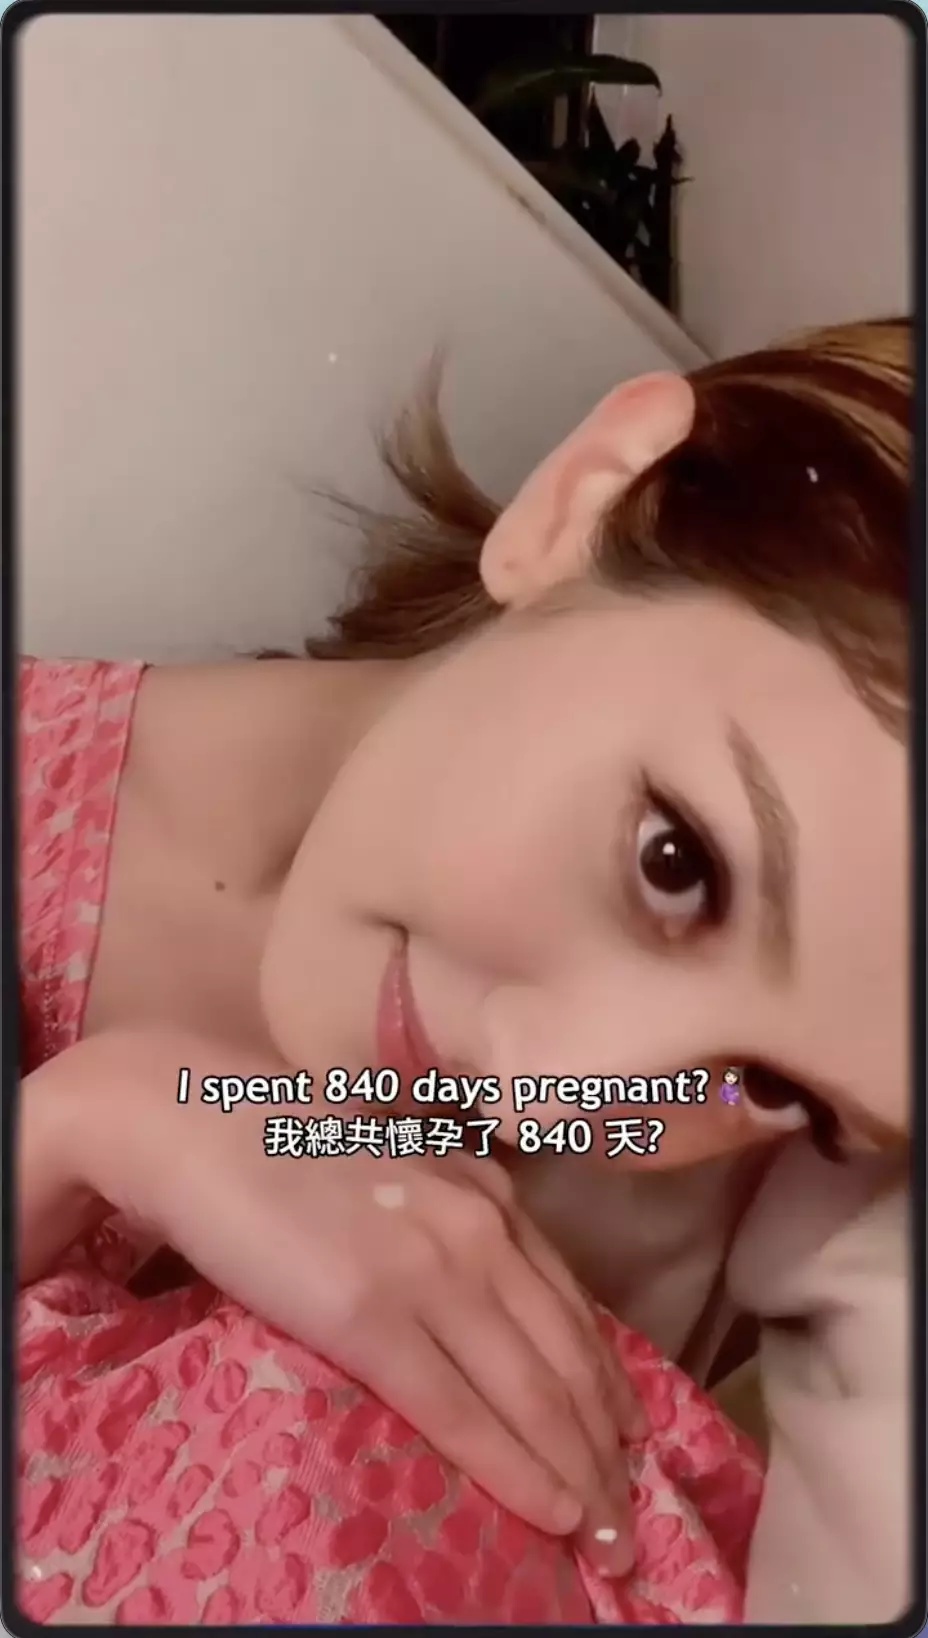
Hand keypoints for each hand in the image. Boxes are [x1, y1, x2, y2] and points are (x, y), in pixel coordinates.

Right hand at [59, 1027, 639, 1571]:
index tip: (631, 1444)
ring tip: (609, 1539)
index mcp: (488, 1196)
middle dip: (608, 1447)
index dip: (608, 1386)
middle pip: (569, 1359)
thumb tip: (486, 1300)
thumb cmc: (289, 1148)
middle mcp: (481, 1231)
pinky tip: (551, 1511)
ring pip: (534, 1392)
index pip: (572, 1309)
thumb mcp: (405, 1174)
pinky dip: (515, 1470)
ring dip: (579, 1473)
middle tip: (632, 1518)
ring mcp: (431, 1273)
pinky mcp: (371, 1317)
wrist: (205, 1123)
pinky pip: (460, 1411)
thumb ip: (452, 1223)